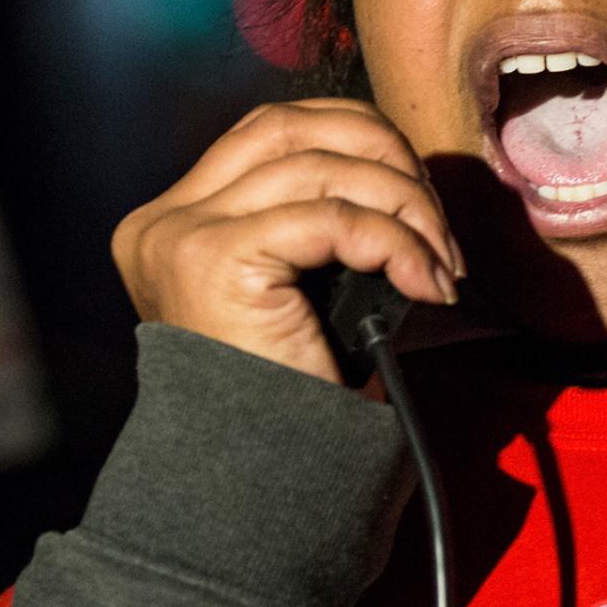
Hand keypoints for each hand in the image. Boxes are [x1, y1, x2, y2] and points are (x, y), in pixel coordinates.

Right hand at [112, 99, 464, 385]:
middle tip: (436, 219)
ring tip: (442, 262)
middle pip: (289, 126)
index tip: (416, 193)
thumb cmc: (294, 396)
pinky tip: (427, 284)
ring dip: (406, 206)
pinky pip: (335, 218)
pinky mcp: (216, 258)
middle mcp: (165, 219)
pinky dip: (398, 242)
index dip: (356, 139)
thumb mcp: (302, 288)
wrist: (267, 480)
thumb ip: (319, 221)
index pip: (271, 132)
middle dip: (382, 155)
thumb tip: (401, 172)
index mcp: (175, 221)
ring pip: (322, 168)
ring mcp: (183, 235)